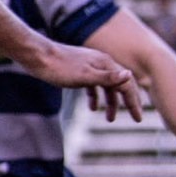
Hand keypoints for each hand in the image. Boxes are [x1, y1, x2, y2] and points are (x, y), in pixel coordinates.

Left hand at [17, 40, 144, 121]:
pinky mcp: (79, 71)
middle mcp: (102, 63)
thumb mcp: (84, 76)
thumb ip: (107, 77)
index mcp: (106, 64)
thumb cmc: (59, 67)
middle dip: (127, 102)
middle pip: (120, 85)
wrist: (37, 56)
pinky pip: (93, 85)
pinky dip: (95, 96)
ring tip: (110, 119)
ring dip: (110, 102)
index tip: (138, 119)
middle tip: (134, 118)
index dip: (134, 102)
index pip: (127, 85)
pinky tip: (92, 107)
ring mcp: (90, 67)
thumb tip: (129, 75)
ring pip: (106, 86)